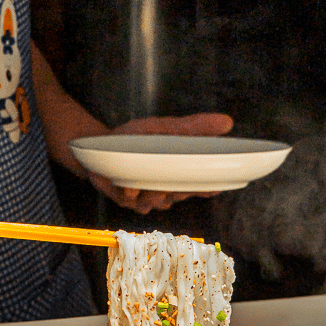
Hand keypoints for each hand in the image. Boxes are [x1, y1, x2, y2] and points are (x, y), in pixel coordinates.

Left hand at [88, 113, 233, 214]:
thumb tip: (227, 122)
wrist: (98, 145)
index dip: (209, 188)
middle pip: (181, 195)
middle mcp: (167, 188)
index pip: (203, 185)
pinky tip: (129, 186)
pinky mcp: (129, 200)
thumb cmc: (134, 137)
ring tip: (146, 180)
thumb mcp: (165, 127)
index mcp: (180, 172)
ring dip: (154, 191)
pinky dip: (133, 194)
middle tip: (170, 179)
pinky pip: (136, 203)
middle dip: (177, 188)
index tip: (213, 186)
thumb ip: (194, 127)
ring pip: (159, 201)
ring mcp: (148, 196)